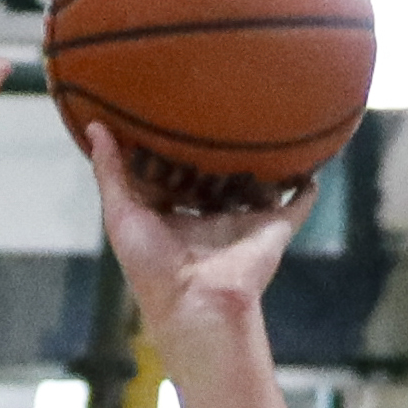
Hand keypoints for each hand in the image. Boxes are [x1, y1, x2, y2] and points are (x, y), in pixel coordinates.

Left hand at [81, 122, 306, 352]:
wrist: (198, 303)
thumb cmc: (153, 266)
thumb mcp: (121, 215)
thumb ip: (110, 172)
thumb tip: (94, 127)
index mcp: (171, 215)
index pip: (169, 174)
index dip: (165, 147)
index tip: (164, 111)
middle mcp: (207, 216)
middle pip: (213, 176)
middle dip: (214, 150)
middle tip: (218, 104)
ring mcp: (242, 222)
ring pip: (253, 185)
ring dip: (260, 162)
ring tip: (267, 125)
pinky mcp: (272, 228)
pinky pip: (295, 204)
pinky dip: (305, 187)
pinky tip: (312, 164)